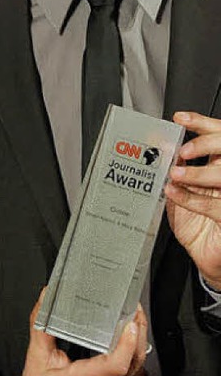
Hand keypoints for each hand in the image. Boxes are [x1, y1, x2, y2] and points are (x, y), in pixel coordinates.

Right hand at [17, 292, 146, 375]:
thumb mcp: (36, 360)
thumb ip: (42, 326)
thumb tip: (46, 299)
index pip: (116, 363)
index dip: (127, 341)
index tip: (130, 321)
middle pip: (134, 362)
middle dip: (139, 332)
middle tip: (134, 310)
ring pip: (139, 372)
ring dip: (138, 347)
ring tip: (133, 326)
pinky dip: (136, 365)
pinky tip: (128, 353)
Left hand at [166, 111, 220, 287]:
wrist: (206, 256)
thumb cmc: (195, 223)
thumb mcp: (181, 191)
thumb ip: (175, 169)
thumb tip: (160, 147)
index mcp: (219, 165)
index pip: (218, 135)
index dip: (202, 123)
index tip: (180, 118)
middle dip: (204, 144)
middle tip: (182, 151)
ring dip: (196, 173)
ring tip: (175, 175)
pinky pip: (215, 205)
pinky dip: (191, 198)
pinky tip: (174, 194)